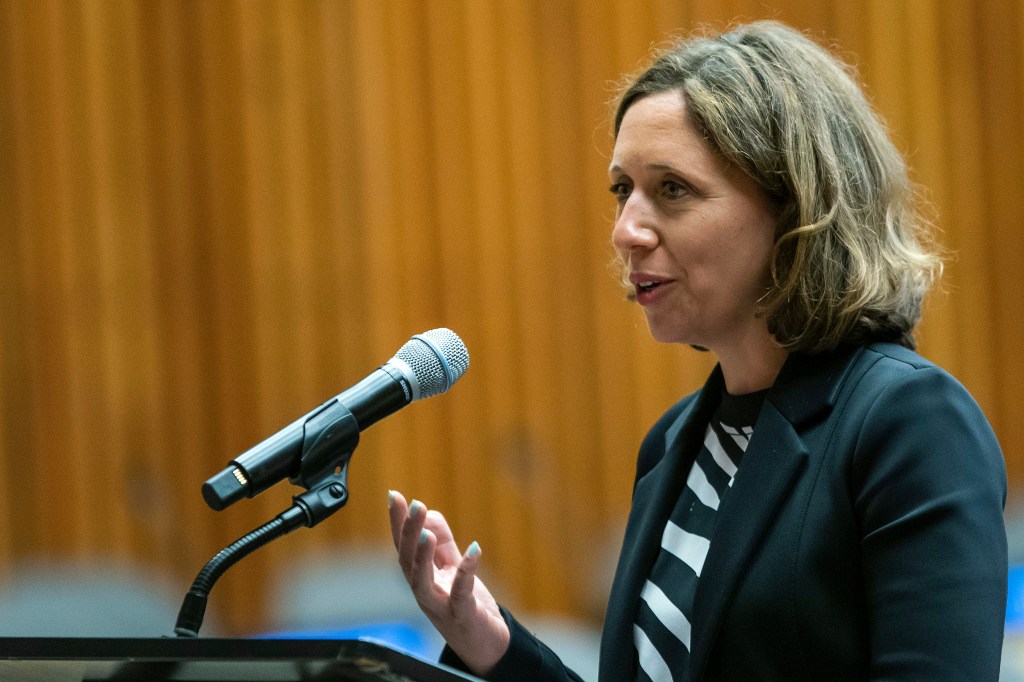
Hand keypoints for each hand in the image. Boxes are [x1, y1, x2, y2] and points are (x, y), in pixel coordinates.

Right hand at [388, 490, 510, 674]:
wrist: (487, 645)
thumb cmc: (465, 606)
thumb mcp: (452, 568)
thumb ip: (441, 543)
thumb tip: (429, 513)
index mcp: (421, 578)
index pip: (404, 547)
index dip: (398, 523)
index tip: (395, 496)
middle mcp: (424, 593)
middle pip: (408, 561)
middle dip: (409, 532)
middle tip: (414, 504)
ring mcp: (440, 607)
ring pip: (422, 582)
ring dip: (422, 556)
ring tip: (426, 532)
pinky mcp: (462, 616)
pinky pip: (461, 593)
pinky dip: (466, 572)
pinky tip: (474, 550)